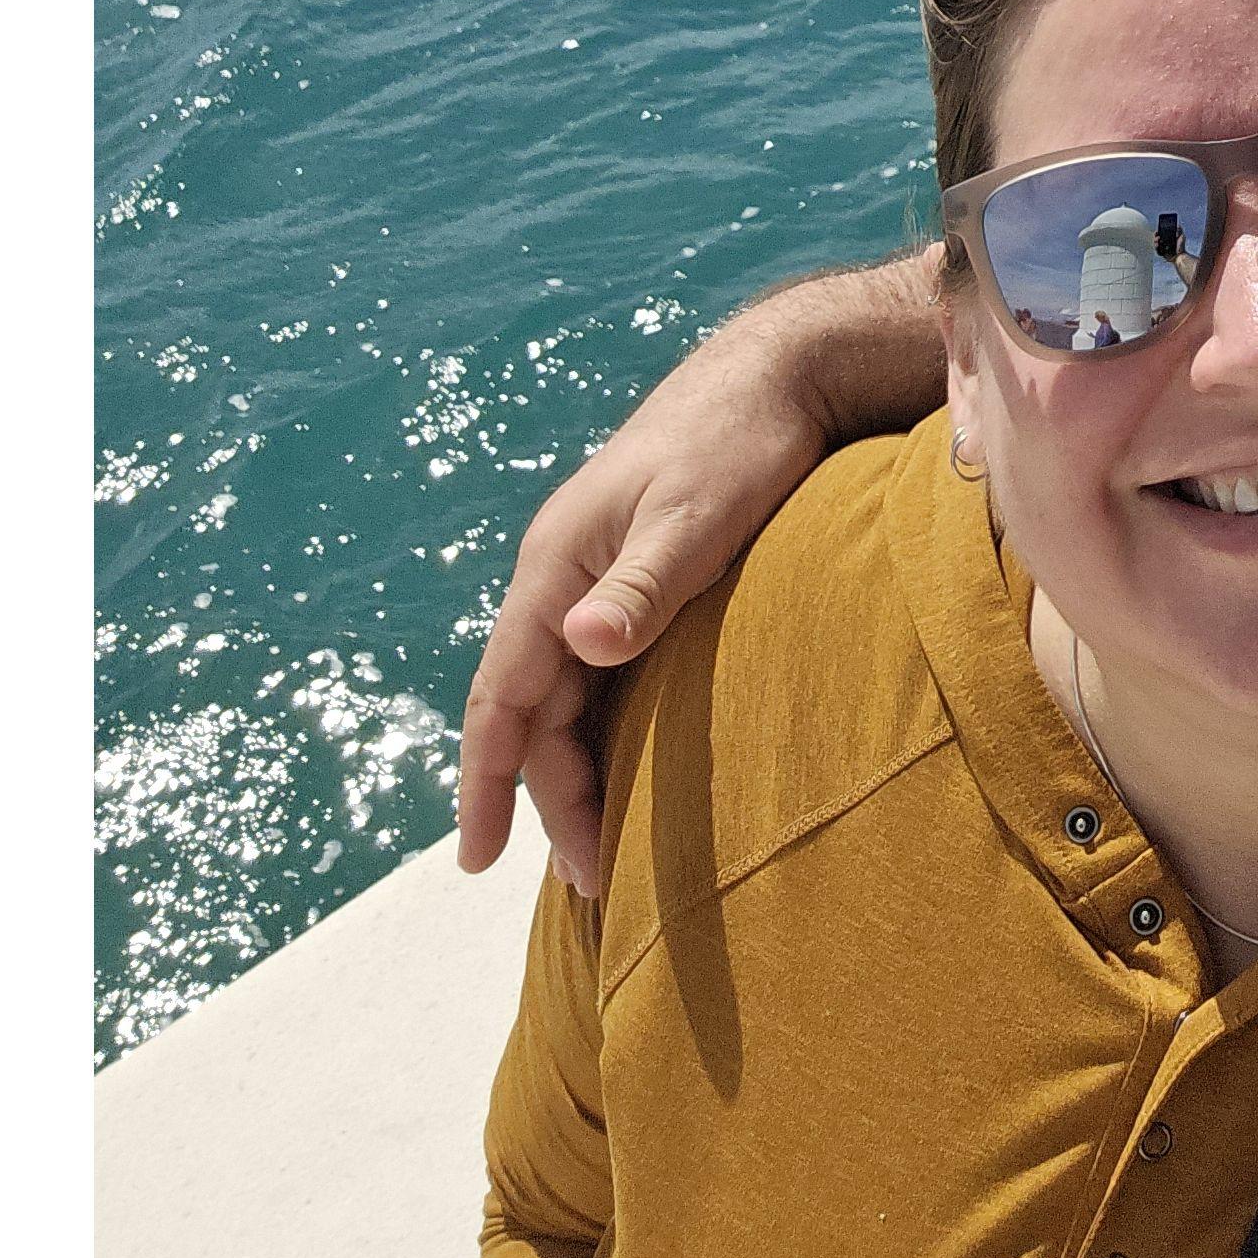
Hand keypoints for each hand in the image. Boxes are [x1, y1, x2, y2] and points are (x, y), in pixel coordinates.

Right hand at [455, 259, 947, 892]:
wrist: (781, 373)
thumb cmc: (739, 442)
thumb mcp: (695, 515)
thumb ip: (643, 584)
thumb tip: (580, 642)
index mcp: (556, 567)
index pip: (501, 695)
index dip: (486, 781)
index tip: (476, 862)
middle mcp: (565, 577)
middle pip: (538, 709)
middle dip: (552, 797)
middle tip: (593, 883)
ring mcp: (601, 576)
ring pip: (572, 693)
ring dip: (581, 768)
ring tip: (610, 850)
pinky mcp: (643, 576)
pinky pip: (606, 671)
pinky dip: (610, 727)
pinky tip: (636, 766)